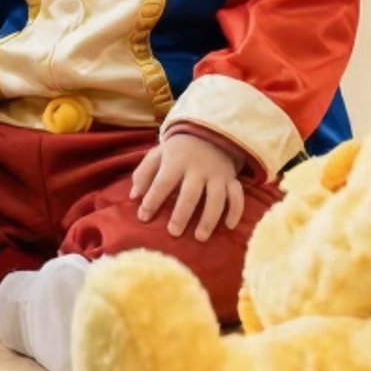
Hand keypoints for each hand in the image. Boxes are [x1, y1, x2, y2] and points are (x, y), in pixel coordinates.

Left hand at [132, 132, 247, 242]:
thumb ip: (143, 173)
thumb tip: (133, 196)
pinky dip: (235, 211)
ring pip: (216, 198)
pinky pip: (237, 196)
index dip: (152, 200)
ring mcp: (217, 174)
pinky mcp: (231, 179)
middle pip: (191, 193)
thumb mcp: (157, 155)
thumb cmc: (177, 151)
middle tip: (173, 232)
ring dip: (209, 218)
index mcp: (176, 161)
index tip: (143, 217)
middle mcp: (198, 168)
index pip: (163, 182)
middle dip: (182, 214)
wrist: (207, 133)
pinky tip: (228, 226)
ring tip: (199, 237)